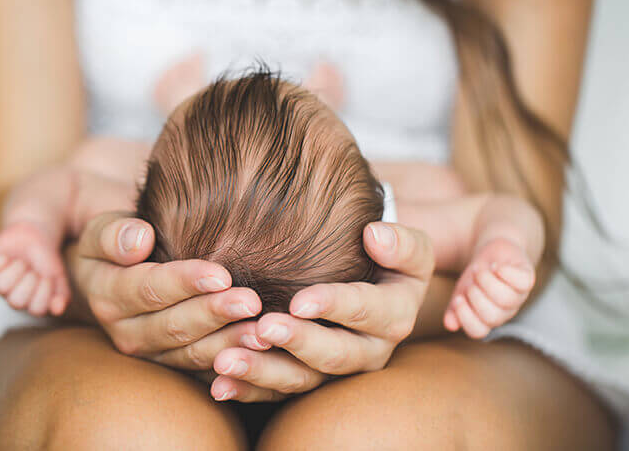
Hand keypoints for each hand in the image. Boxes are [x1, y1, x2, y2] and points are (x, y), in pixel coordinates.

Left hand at [0, 221, 69, 315]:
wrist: (35, 234)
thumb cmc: (46, 260)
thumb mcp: (59, 276)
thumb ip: (62, 294)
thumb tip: (58, 310)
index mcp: (31, 301)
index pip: (37, 309)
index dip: (44, 293)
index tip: (48, 277)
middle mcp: (12, 296)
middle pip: (16, 302)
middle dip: (29, 283)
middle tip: (33, 270)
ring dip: (14, 271)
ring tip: (21, 262)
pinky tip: (6, 257)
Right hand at [70, 212, 270, 369]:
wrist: (116, 272)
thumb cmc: (117, 242)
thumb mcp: (101, 230)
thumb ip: (114, 233)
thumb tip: (139, 239)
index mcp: (108, 296)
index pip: (150, 289)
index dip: (185, 282)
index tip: (221, 275)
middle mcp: (127, 332)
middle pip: (175, 327)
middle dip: (215, 315)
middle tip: (251, 303)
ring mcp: (152, 353)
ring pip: (192, 353)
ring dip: (229, 344)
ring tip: (262, 333)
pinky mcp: (175, 364)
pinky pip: (205, 370)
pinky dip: (233, 365)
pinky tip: (260, 355)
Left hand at [207, 222, 434, 401]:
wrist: (378, 284)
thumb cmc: (387, 258)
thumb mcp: (409, 249)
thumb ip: (401, 243)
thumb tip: (375, 235)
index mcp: (394, 316)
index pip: (365, 311)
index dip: (334, 306)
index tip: (299, 301)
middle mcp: (369, 352)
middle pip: (334, 355)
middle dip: (297, 342)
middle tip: (263, 327)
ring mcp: (336, 371)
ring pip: (302, 380)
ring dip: (263, 372)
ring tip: (227, 360)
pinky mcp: (309, 380)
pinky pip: (278, 392)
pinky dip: (248, 389)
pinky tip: (219, 383)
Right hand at [444, 237, 535, 338]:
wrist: (492, 253)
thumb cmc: (476, 277)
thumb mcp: (461, 292)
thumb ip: (454, 309)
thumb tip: (450, 325)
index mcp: (486, 318)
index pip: (477, 331)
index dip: (466, 317)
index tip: (458, 298)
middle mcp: (504, 311)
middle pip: (492, 317)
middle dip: (476, 296)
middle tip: (471, 282)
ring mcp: (518, 296)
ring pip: (507, 299)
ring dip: (487, 280)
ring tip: (480, 269)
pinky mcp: (527, 279)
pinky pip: (523, 282)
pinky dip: (506, 272)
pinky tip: (496, 266)